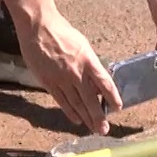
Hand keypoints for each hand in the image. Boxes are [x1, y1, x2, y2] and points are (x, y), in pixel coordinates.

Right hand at [18, 8, 121, 134]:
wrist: (38, 27)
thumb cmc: (62, 32)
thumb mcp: (82, 45)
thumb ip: (90, 63)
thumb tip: (96, 82)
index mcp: (88, 59)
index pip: (104, 82)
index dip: (112, 97)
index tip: (118, 108)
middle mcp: (76, 71)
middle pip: (90, 99)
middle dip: (98, 116)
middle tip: (104, 130)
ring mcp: (61, 78)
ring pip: (76, 103)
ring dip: (85, 118)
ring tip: (93, 129)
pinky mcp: (48, 82)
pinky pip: (61, 101)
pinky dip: (69, 112)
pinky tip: (76, 120)